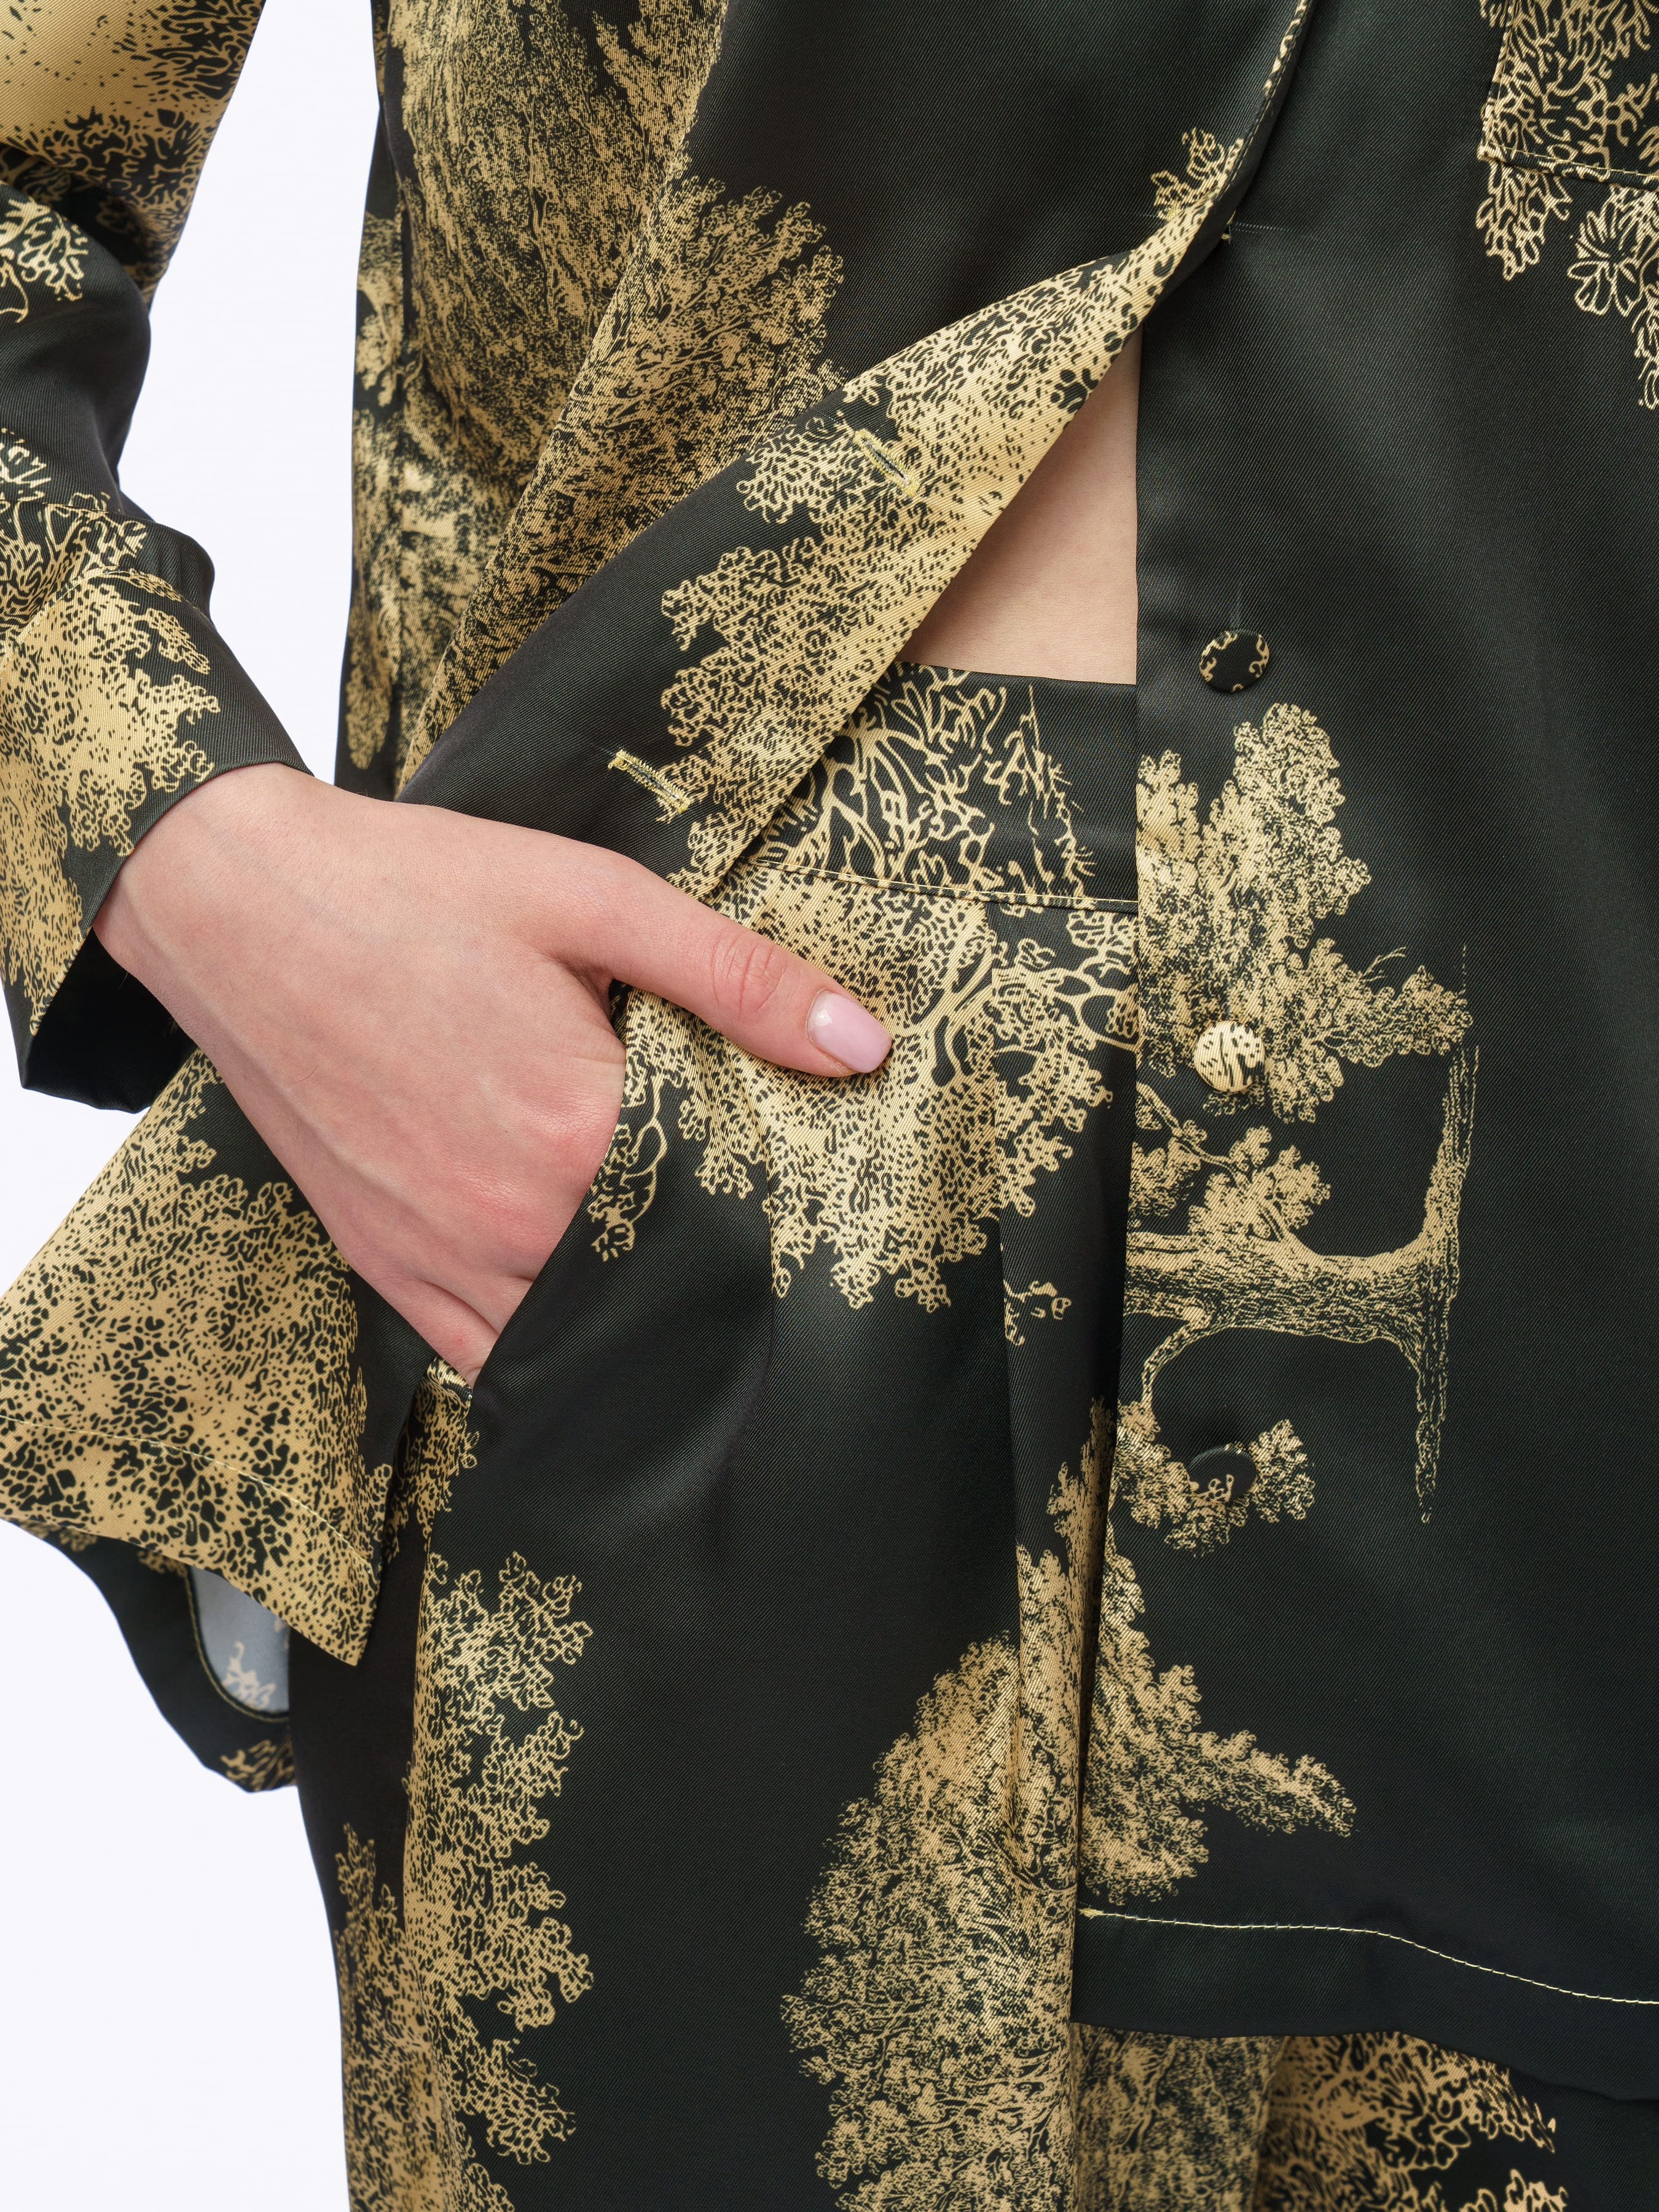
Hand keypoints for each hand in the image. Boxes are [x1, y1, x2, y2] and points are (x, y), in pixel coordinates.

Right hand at [94, 764, 890, 1380]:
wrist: (236, 906)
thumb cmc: (415, 891)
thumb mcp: (595, 900)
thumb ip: (736, 978)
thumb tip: (863, 1045)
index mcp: (573, 1129)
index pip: (726, 1209)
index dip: (775, 1194)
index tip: (803, 1173)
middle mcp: (507, 1221)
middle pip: (660, 1280)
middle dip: (713, 1254)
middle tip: (747, 1212)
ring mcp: (439, 1259)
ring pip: (579, 1336)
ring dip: (634, 1305)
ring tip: (674, 1251)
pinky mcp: (387, 1269)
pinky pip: (488, 1353)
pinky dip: (546, 1338)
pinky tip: (584, 1292)